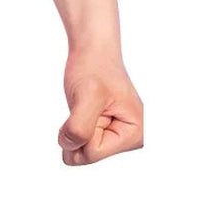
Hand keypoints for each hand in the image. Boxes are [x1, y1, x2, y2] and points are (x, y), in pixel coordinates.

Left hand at [57, 49, 142, 164]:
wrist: (93, 51)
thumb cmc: (94, 68)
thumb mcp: (86, 96)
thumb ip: (79, 127)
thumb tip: (69, 147)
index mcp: (136, 135)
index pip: (93, 153)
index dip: (78, 130)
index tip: (88, 104)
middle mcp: (132, 140)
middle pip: (87, 153)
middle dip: (77, 130)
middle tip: (87, 104)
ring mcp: (119, 136)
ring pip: (81, 148)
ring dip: (75, 126)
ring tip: (87, 105)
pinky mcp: (107, 131)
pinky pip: (80, 140)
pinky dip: (74, 125)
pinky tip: (86, 109)